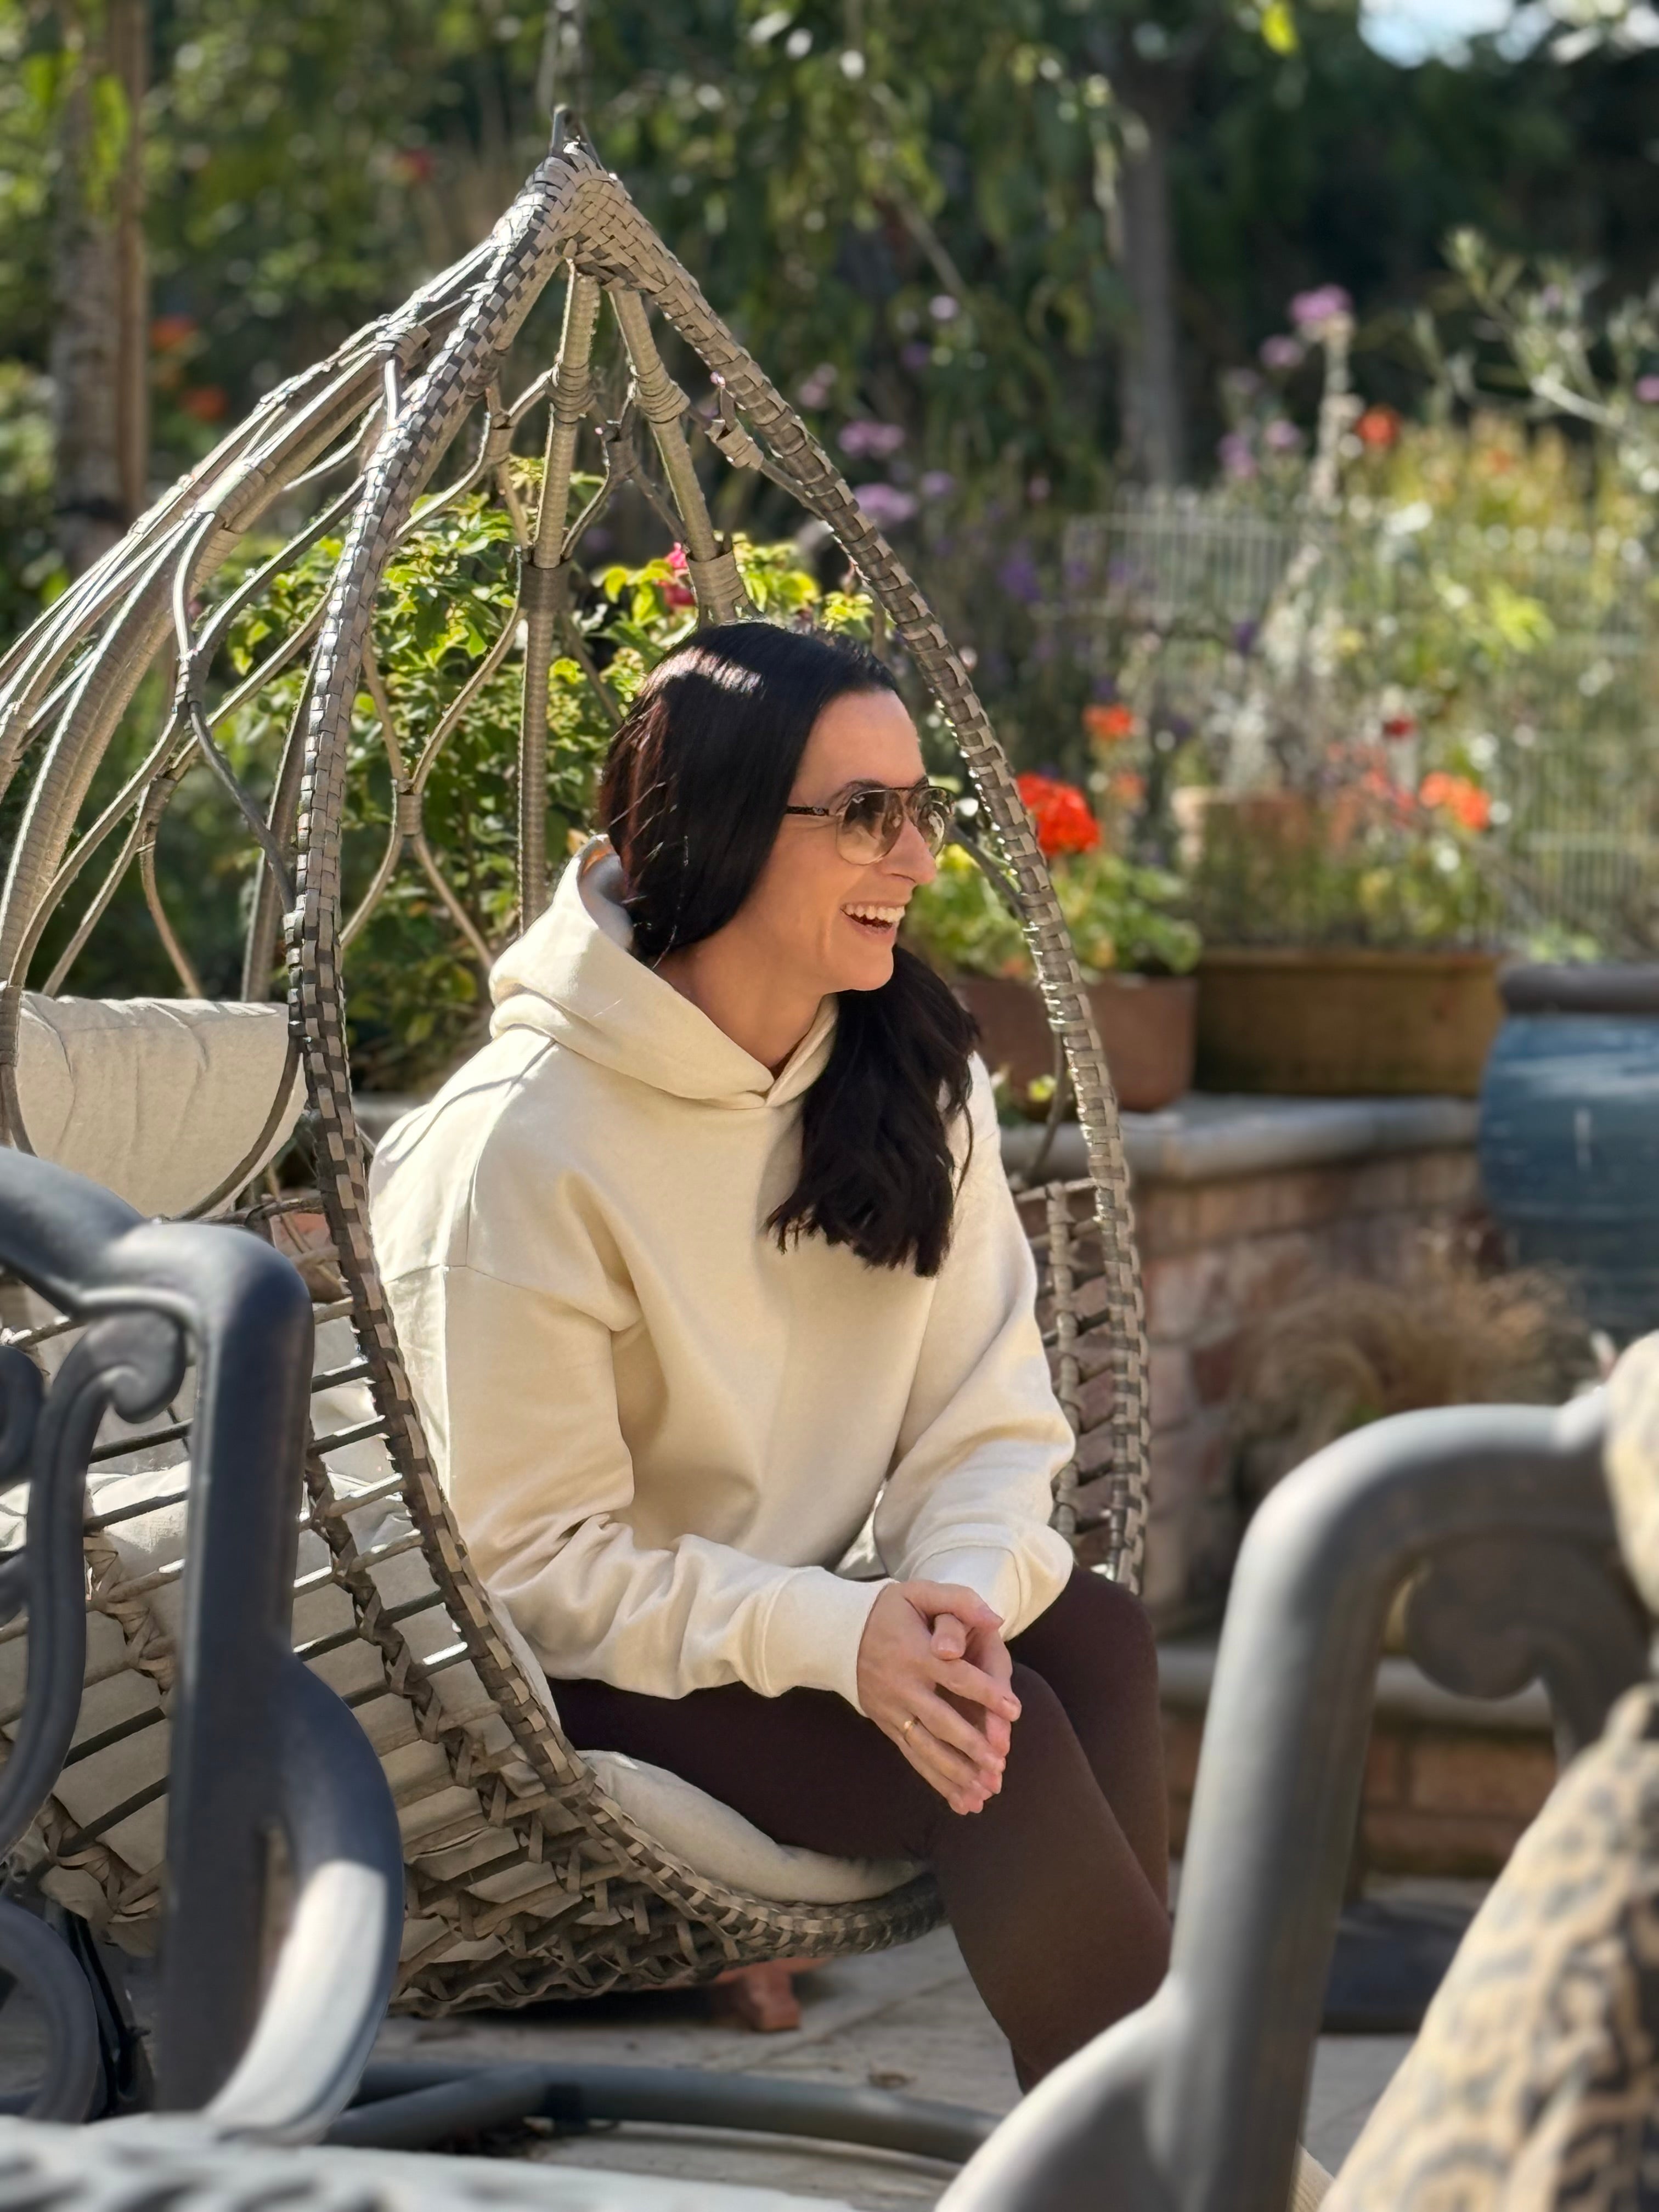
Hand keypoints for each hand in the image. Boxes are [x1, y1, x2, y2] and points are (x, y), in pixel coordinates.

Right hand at [856, 1581, 1021, 1814]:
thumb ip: (958, 1600)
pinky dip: (935, 1779)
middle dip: (970, 1744)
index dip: (985, 1691)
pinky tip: (958, 1799)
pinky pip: (912, 1755)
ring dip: (954, 1771)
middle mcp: (902, 1685)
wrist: (837, 1633)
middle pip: (940, 1720)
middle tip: (998, 1763)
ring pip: (925, 1746)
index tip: (1013, 1709)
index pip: (956, 1675)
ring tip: (982, 1791)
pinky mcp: (887, 1725)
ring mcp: (892, 1709)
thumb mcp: (919, 1592)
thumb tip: (996, 1619)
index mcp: (915, 1652)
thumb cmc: (887, 1610)